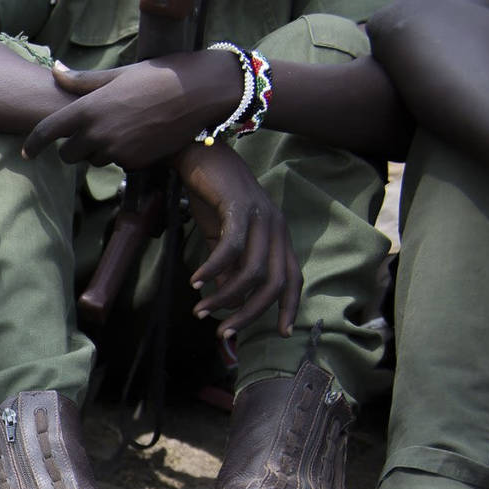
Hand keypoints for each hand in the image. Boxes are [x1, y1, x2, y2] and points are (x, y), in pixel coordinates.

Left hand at [23, 51, 243, 169]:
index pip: (47, 132)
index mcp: (87, 109)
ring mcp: (115, 151)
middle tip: (89, 133)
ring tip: (124, 127)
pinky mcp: (134, 163)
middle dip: (74, 148)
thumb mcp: (116, 75)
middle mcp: (97, 134)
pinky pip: (118, 164)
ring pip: (94, 160)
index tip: (27, 152)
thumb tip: (55, 70)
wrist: (197, 92)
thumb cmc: (156, 76)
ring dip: (100, 150)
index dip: (33, 144)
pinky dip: (124, 154)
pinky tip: (141, 135)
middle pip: (68, 155)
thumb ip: (81, 81)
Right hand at [175, 142, 300, 339]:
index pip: (293, 278)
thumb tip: (224, 300)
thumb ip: (227, 268)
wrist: (201, 154)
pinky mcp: (240, 207)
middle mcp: (277, 227)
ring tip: (201, 311)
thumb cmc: (212, 196)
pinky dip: (213, 270)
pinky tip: (195, 282)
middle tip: (223, 332)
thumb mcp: (221, 238)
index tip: (282, 333)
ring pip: (254, 271)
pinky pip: (231, 248)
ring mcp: (261, 216)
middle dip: (250, 314)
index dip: (290, 307)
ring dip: (226, 297)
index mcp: (277, 235)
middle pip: (275, 282)